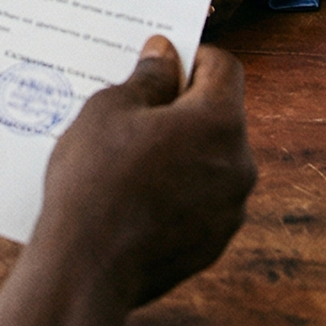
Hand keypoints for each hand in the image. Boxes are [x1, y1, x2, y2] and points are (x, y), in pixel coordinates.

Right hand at [0, 37, 254, 325]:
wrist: (86, 269)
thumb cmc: (95, 181)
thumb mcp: (109, 110)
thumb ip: (148, 78)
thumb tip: (165, 56)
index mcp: (219, 122)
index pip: (224, 67)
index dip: (192, 57)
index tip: (161, 64)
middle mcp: (239, 165)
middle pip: (220, 115)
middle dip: (183, 107)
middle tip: (135, 110)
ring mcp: (230, 210)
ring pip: (211, 160)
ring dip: (181, 150)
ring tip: (129, 157)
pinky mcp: (213, 243)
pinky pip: (201, 200)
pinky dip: (178, 190)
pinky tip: (135, 196)